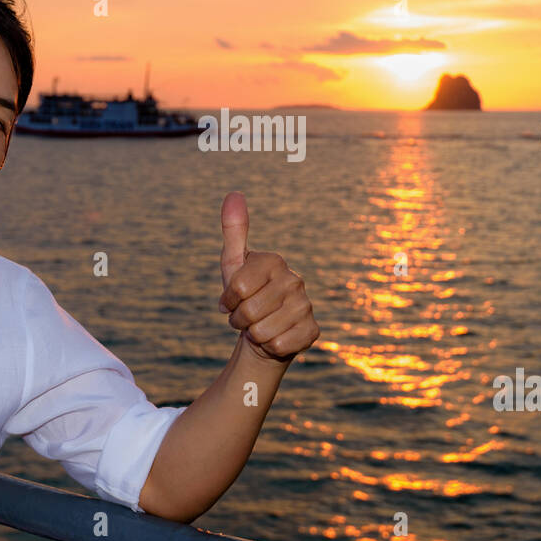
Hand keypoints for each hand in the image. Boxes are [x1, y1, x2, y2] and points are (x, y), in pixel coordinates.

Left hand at [217, 191, 319, 363]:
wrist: (263, 333)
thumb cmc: (245, 297)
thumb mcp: (233, 264)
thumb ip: (233, 230)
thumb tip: (234, 193)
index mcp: (274, 261)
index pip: (238, 286)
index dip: (228, 300)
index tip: (231, 300)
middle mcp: (295, 280)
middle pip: (249, 311)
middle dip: (239, 320)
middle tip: (245, 316)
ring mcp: (306, 305)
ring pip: (263, 331)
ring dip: (254, 335)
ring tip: (259, 326)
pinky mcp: (313, 330)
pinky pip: (279, 345)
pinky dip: (270, 347)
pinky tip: (275, 337)